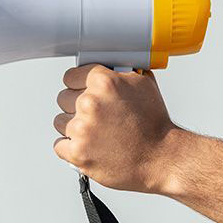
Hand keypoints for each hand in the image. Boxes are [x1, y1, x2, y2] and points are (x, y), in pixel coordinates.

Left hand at [52, 64, 180, 193]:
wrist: (163, 158)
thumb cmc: (154, 124)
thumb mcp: (143, 84)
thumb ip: (117, 72)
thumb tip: (103, 65)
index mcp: (103, 82)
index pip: (70, 76)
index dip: (79, 85)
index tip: (85, 92)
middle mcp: (89, 103)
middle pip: (63, 98)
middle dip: (76, 106)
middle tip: (97, 116)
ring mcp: (82, 129)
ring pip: (59, 121)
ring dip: (73, 127)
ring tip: (95, 133)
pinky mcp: (78, 152)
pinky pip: (59, 145)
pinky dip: (70, 148)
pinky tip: (88, 146)